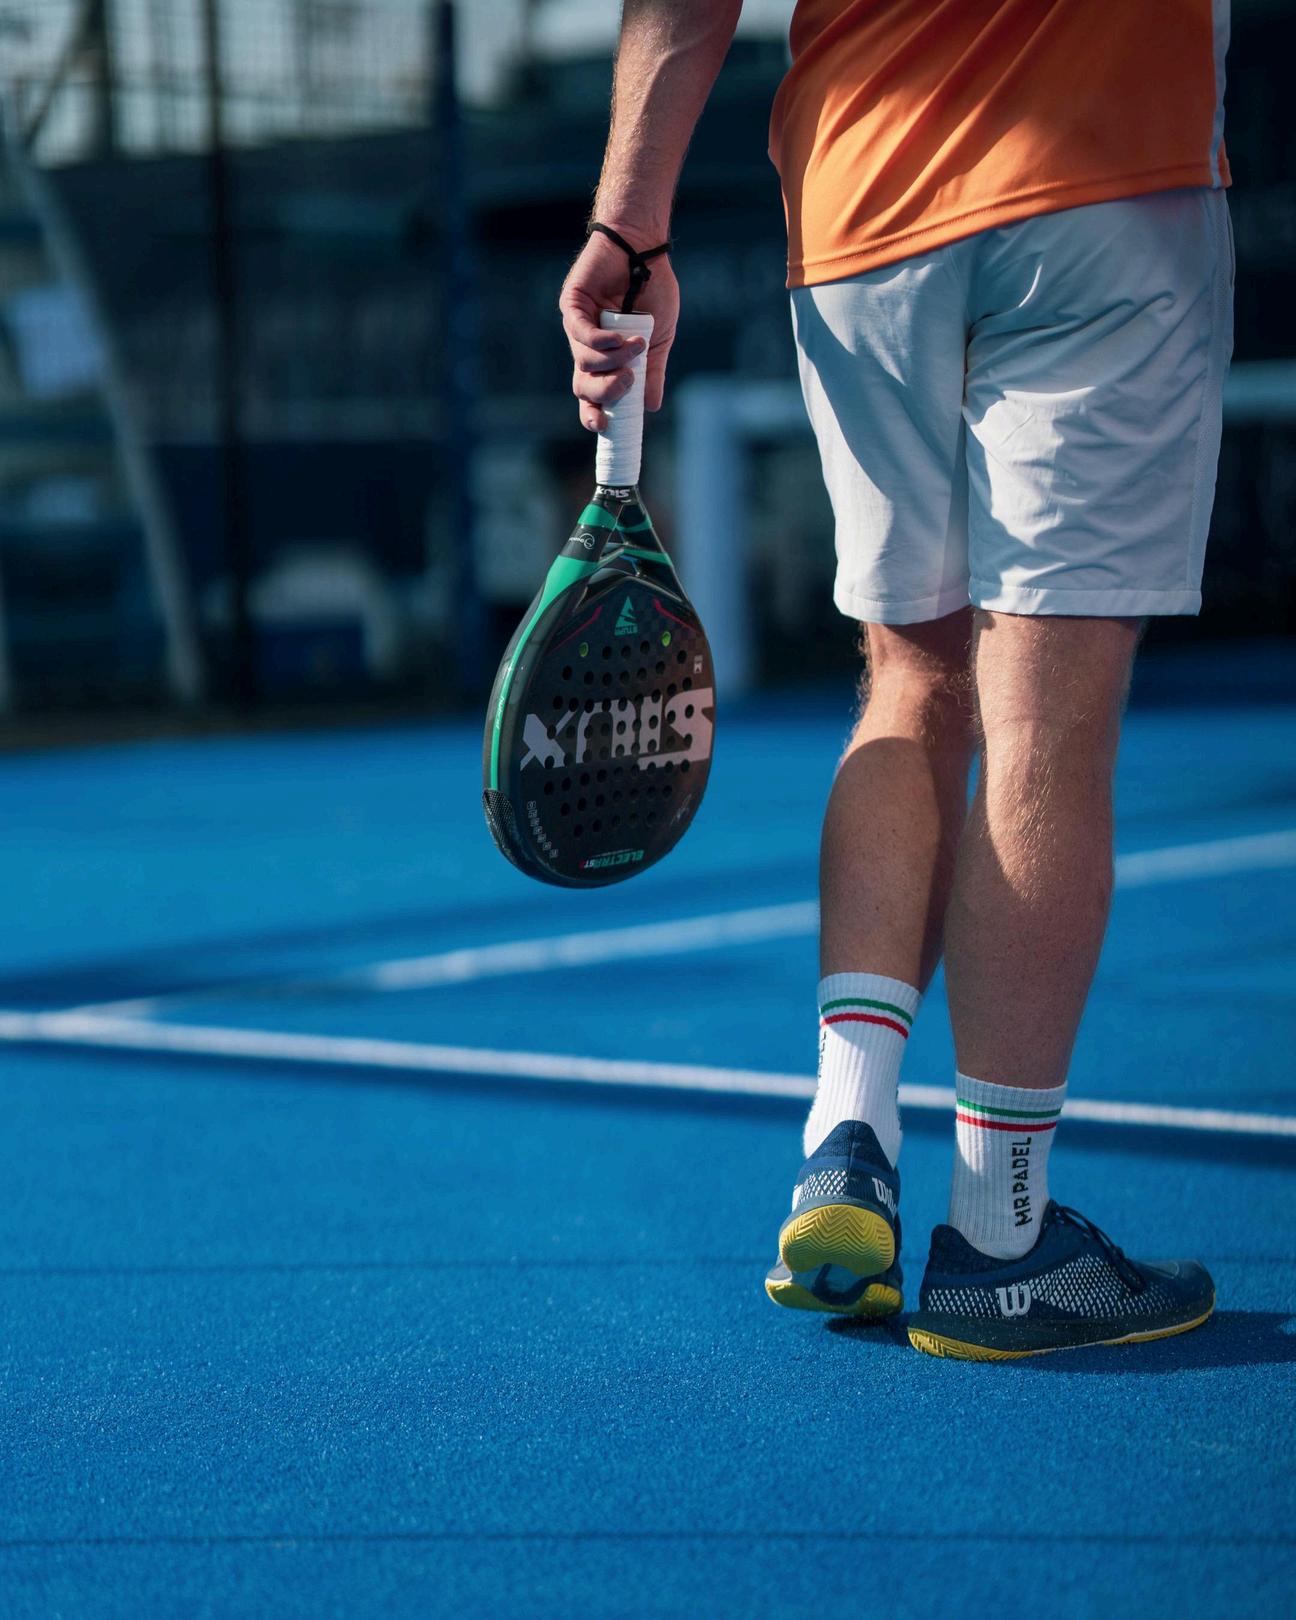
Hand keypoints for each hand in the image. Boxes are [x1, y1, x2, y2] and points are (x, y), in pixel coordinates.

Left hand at [559, 230, 678, 432]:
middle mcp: (587, 348)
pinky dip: (600, 341)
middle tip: (628, 381)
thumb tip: (652, 406)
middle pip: (583, 387)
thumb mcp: (658, 340)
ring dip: (611, 360)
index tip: (604, 427)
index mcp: (605, 361)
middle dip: (605, 392)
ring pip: (584, 362)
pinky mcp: (573, 305)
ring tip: (636, 346)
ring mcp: (578, 327)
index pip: (592, 396)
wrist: (646, 250)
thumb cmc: (654, 292)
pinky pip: (580, 333)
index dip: (593, 414)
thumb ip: (652, 372)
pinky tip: (619, 339)